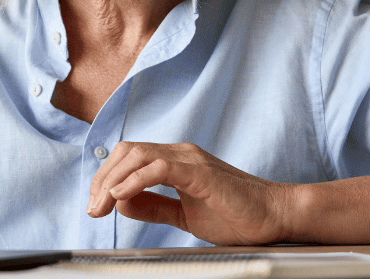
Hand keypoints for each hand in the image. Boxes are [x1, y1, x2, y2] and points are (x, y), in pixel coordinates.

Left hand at [87, 141, 293, 244]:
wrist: (276, 217)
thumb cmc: (237, 216)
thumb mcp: (183, 214)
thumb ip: (153, 206)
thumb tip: (120, 203)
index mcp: (175, 161)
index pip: (128, 157)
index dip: (105, 178)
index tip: (95, 205)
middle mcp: (180, 154)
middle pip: (126, 152)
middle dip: (102, 179)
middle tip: (93, 209)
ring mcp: (191, 160)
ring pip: (137, 155)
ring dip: (112, 180)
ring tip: (102, 205)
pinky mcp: (201, 173)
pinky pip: (159, 168)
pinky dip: (134, 180)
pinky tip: (120, 197)